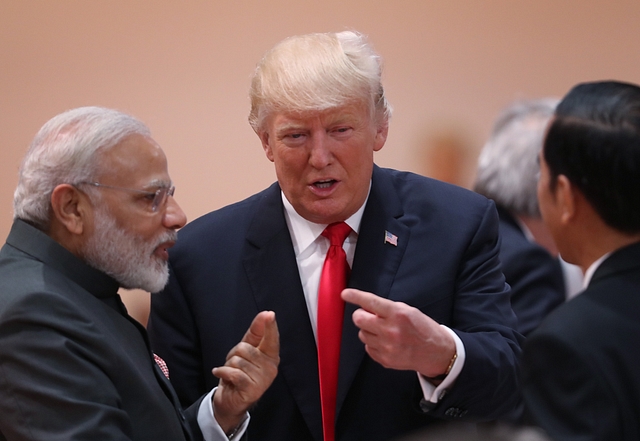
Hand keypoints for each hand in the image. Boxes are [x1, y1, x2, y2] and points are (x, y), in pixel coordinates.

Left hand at [211, 311, 279, 433]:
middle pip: (245, 348)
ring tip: (231, 373)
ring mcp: (263, 380)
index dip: (269, 327)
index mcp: (271, 356)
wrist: (230, 400)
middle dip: (234, 354)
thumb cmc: (240, 373)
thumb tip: (266, 314)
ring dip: (228, 365)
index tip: (269, 314)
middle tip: (235, 364)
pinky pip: (234, 373)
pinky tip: (221, 373)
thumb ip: (256, 332)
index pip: (271, 339)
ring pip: (238, 361)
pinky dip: (223, 372)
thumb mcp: (247, 350)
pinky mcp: (252, 389)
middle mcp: (270, 367)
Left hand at [341, 288, 454, 378]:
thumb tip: (366, 308)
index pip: (371, 302)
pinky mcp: (385, 359)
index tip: (345, 294)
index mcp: (398, 314)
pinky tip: (386, 342)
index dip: (355, 296)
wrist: (436, 352)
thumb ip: (387, 308)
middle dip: (361, 316)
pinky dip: (373, 343)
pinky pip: (367, 347)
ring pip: (361, 334)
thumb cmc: (422, 328)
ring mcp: (387, 347)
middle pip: (359, 319)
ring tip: (383, 331)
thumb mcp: (408, 311)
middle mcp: (390, 330)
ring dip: (368, 330)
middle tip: (370, 316)